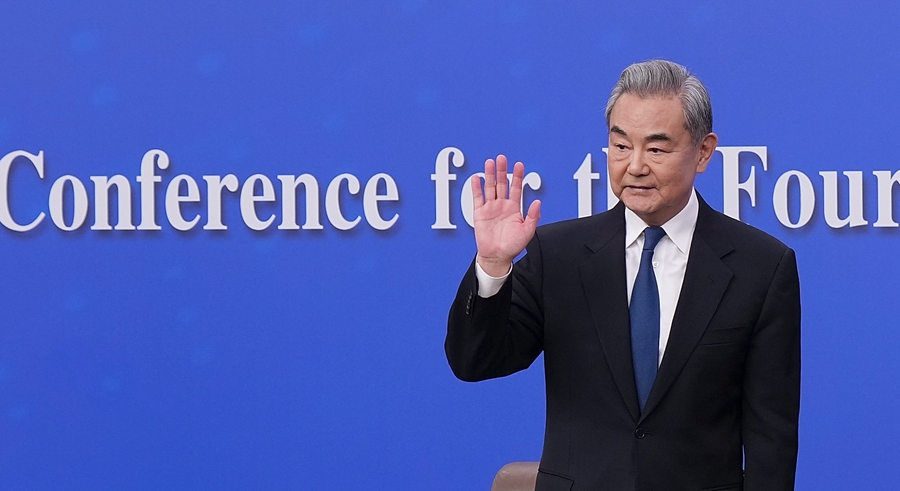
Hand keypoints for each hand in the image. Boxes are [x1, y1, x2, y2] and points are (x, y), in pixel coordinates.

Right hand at [472, 154, 540, 276]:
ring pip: (490, 187)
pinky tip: (477, 177)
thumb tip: (538, 202)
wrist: (497, 256)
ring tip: (490, 162)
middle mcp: (502, 205)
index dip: (517, 176)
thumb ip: (533, 216)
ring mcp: (490, 208)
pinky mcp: (479, 213)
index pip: (516, 188)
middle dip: (502, 171)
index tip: (519, 165)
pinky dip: (477, 188)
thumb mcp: (528, 232)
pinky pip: (477, 198)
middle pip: (502, 184)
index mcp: (514, 208)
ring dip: (490, 175)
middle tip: (502, 158)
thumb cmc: (513, 246)